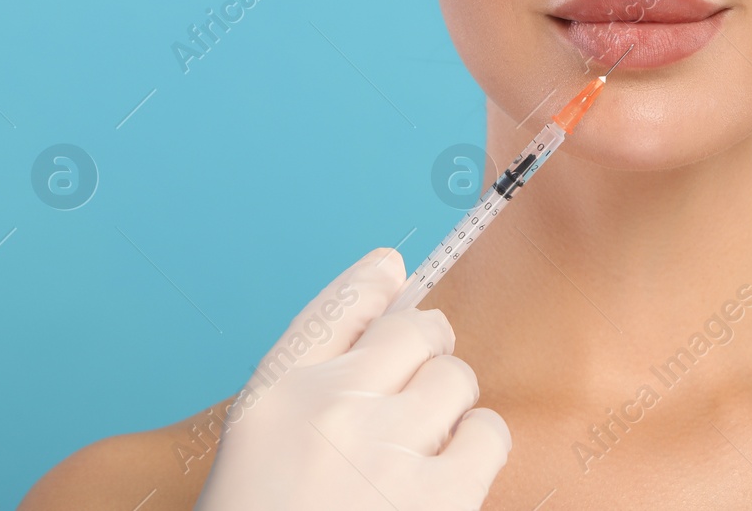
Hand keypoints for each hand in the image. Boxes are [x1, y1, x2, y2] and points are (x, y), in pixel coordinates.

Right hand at [193, 247, 510, 510]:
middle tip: (404, 412)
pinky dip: (475, 453)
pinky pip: (488, 433)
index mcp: (275, 395)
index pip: (345, 304)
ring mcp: (386, 454)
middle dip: (424, 361)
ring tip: (412, 457)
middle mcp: (329, 411)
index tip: (397, 295)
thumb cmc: (271, 510)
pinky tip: (441, 483)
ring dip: (448, 411)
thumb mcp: (263, 433)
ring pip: (458, 379)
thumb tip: (392, 265)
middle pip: (420, 332)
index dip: (383, 298)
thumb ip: (321, 346)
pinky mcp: (439, 500)